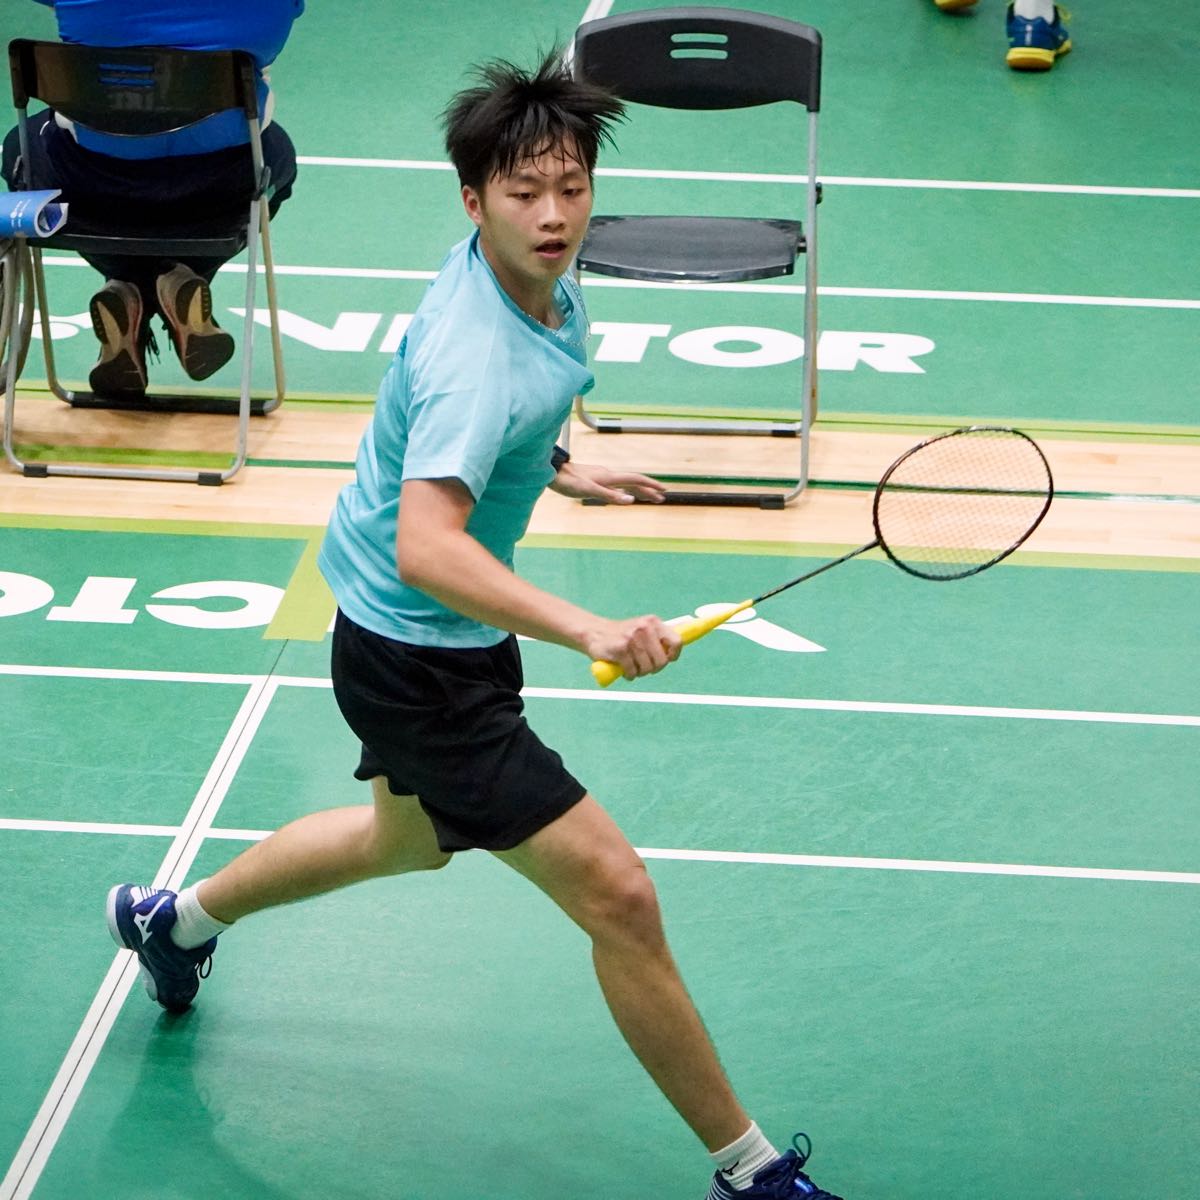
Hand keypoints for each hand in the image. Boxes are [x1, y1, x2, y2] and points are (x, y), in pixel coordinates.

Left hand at [549, 460, 666, 504]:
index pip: (635, 480)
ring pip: (624, 484)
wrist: (552, 472)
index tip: (663, 490)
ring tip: (648, 498)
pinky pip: (616, 486)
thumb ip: (610, 496)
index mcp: (609, 478)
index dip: (649, 485)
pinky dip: (625, 491)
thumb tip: (631, 500)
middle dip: (647, 490)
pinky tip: (624, 495)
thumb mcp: (589, 491)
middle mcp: (608, 476)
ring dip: (638, 491)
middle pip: (633, 483)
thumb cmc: (568, 482)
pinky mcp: (595, 480)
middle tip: (661, 498)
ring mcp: (602, 478)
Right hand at [581, 615, 681, 679]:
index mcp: (653, 622)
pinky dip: (628, 675)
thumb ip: (658, 638)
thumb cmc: (622, 635)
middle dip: (654, 668)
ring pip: (647, 668)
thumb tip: (674, 653)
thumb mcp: (642, 629)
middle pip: (662, 661)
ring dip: (639, 672)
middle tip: (644, 667)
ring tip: (631, 666)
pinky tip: (622, 669)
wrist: (593, 632)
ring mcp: (632, 638)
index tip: (667, 659)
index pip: (677, 641)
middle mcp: (644, 628)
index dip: (673, 655)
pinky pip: (632, 672)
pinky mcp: (620, 649)